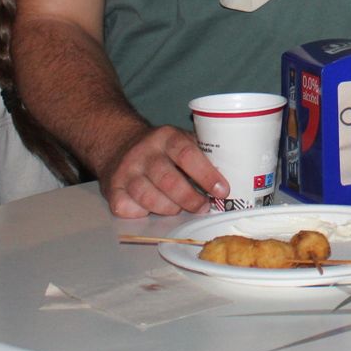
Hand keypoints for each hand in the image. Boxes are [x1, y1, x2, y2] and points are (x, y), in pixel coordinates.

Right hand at [96, 124, 227, 217]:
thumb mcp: (180, 140)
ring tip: (180, 208)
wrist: (118, 144)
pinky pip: (129, 209)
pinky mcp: (112, 189)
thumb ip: (202, 153)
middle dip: (190, 199)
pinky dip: (144, 213)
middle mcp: (144, 153)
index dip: (206, 174)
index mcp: (166, 137)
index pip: (187, 154)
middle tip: (203, 207)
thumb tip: (238, 172)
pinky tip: (152, 209)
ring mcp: (125, 171)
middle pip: (168, 180)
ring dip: (169, 208)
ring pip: (149, 198)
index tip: (222, 190)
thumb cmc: (160, 148)